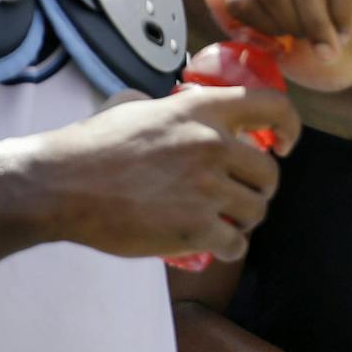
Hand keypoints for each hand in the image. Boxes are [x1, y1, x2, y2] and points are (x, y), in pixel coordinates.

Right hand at [0, 85, 299, 263]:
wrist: (62, 185)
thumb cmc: (92, 146)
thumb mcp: (133, 105)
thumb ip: (162, 105)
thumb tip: (161, 103)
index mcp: (202, 109)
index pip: (273, 106)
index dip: (289, 127)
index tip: (286, 144)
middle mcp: (212, 144)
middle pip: (268, 172)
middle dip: (260, 188)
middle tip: (242, 195)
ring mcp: (207, 187)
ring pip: (256, 210)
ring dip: (246, 220)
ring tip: (227, 222)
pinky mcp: (196, 227)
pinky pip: (236, 243)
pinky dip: (231, 248)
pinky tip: (218, 246)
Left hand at [205, 0, 351, 92]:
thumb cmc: (342, 51)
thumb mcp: (287, 50)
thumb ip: (246, 24)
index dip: (257, 27)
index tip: (280, 49)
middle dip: (286, 25)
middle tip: (309, 49)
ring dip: (312, 21)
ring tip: (328, 48)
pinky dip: (339, 16)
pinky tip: (346, 36)